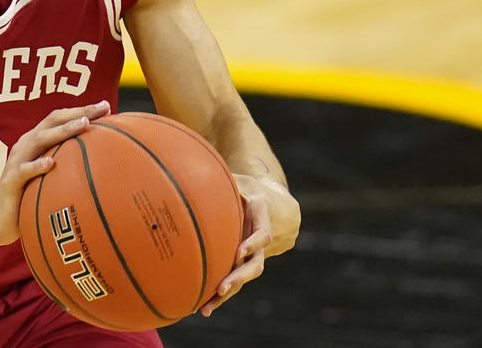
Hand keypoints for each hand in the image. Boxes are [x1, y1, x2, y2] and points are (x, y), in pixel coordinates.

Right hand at [0, 101, 111, 246]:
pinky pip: (25, 171)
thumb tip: (102, 166)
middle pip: (52, 121)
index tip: (107, 107)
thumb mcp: (48, 177)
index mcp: (35, 141)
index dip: (81, 110)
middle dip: (79, 112)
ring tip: (84, 125)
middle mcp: (26, 145)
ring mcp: (17, 161)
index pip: (59, 119)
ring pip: (40, 139)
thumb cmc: (28, 197)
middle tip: (103, 108)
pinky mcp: (11, 181)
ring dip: (63, 131)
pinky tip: (51, 164)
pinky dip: (37, 165)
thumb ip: (66, 166)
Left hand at [199, 174, 300, 316]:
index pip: (262, 233)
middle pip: (255, 264)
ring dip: (227, 293)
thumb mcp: (244, 179)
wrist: (278, 206)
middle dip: (239, 277)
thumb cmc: (253, 188)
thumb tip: (203, 172)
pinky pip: (237, 279)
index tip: (240, 251)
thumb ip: (230, 179)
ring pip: (244, 277)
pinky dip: (222, 293)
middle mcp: (262, 241)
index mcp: (263, 217)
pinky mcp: (247, 263)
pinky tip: (203, 306)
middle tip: (223, 287)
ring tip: (206, 307)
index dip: (253, 242)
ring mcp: (256, 255)